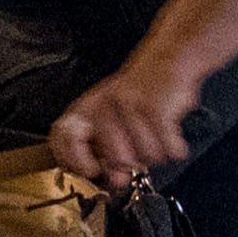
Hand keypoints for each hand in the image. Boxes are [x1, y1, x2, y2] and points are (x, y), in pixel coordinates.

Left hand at [51, 47, 209, 191]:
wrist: (170, 56)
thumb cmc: (141, 91)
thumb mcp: (113, 115)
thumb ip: (107, 148)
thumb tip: (117, 179)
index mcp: (87, 109)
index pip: (63, 139)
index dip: (76, 161)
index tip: (93, 169)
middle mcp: (104, 106)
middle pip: (117, 159)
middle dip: (134, 160)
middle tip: (139, 145)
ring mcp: (129, 106)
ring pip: (145, 156)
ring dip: (157, 150)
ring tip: (156, 130)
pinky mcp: (155, 109)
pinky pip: (166, 148)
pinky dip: (174, 146)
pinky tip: (171, 133)